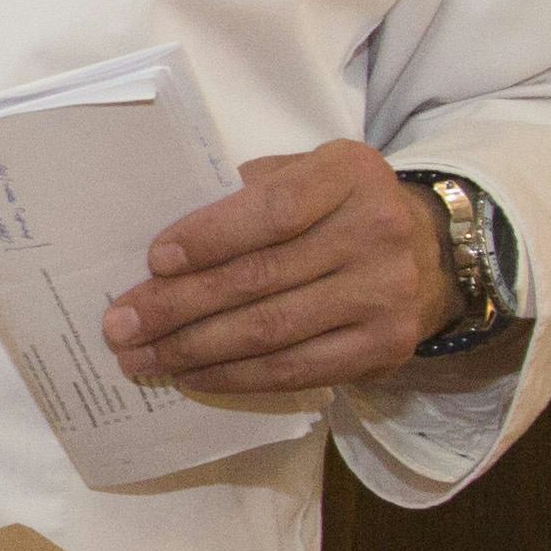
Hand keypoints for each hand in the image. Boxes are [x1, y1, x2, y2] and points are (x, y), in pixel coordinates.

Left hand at [101, 141, 449, 397]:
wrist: (429, 254)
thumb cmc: (338, 209)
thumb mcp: (306, 175)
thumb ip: (248, 193)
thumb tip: (164, 249)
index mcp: (349, 174)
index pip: (272, 209)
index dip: (208, 237)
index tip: (153, 261)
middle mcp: (376, 231)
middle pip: (260, 277)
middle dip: (179, 306)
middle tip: (121, 324)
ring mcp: (384, 294)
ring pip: (271, 332)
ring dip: (195, 350)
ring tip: (142, 358)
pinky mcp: (383, 348)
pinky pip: (294, 370)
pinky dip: (234, 377)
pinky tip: (192, 375)